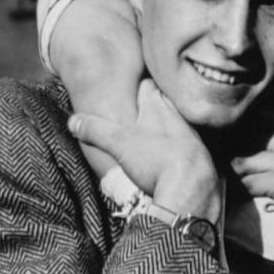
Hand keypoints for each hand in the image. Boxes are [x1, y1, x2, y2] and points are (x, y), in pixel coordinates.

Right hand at [69, 79, 220, 220]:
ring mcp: (191, 136)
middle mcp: (177, 116)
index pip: (148, 85)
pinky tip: (171, 160)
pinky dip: (178, 149)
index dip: (140, 85)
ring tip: (155, 138)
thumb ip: (96, 130)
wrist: (192, 188)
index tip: (134, 86)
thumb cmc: (156, 159)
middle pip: (165, 102)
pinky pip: (187, 147)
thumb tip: (73, 121)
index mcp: (158, 107)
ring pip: (178, 124)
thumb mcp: (119, 143)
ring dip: (168, 128)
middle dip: (154, 105)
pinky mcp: (200, 156)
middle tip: (141, 112)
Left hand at [231, 121, 273, 267]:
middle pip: (248, 143)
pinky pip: (250, 183)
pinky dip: (241, 192)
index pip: (257, 123)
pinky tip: (240, 197)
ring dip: (236, 178)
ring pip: (246, 164)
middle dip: (236, 159)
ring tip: (229, 185)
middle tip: (226, 171)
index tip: (229, 148)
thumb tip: (237, 144)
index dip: (239, 138)